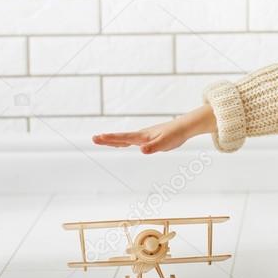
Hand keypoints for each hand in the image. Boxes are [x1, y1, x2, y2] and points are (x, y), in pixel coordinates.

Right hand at [92, 106, 213, 153]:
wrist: (184, 127)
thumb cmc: (175, 135)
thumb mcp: (165, 143)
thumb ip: (153, 147)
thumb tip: (141, 150)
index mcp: (142, 137)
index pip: (124, 138)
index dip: (111, 139)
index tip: (98, 137)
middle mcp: (141, 135)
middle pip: (121, 138)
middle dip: (107, 139)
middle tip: (93, 138)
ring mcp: (144, 136)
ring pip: (125, 139)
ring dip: (113, 140)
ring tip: (101, 139)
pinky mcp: (148, 138)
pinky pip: (132, 140)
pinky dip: (123, 141)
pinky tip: (121, 144)